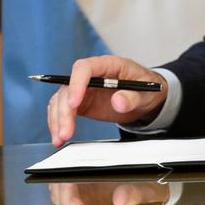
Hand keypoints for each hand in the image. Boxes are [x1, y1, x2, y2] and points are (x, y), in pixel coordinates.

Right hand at [47, 56, 168, 146]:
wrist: (146, 99)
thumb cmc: (147, 89)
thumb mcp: (147, 93)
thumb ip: (133, 97)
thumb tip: (118, 102)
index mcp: (109, 65)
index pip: (85, 68)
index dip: (77, 83)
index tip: (75, 104)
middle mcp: (91, 75)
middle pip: (68, 88)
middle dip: (64, 111)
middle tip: (67, 132)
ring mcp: (83, 89)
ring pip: (61, 101)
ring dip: (57, 120)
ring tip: (61, 139)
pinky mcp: (80, 103)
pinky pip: (62, 110)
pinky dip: (57, 123)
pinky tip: (59, 137)